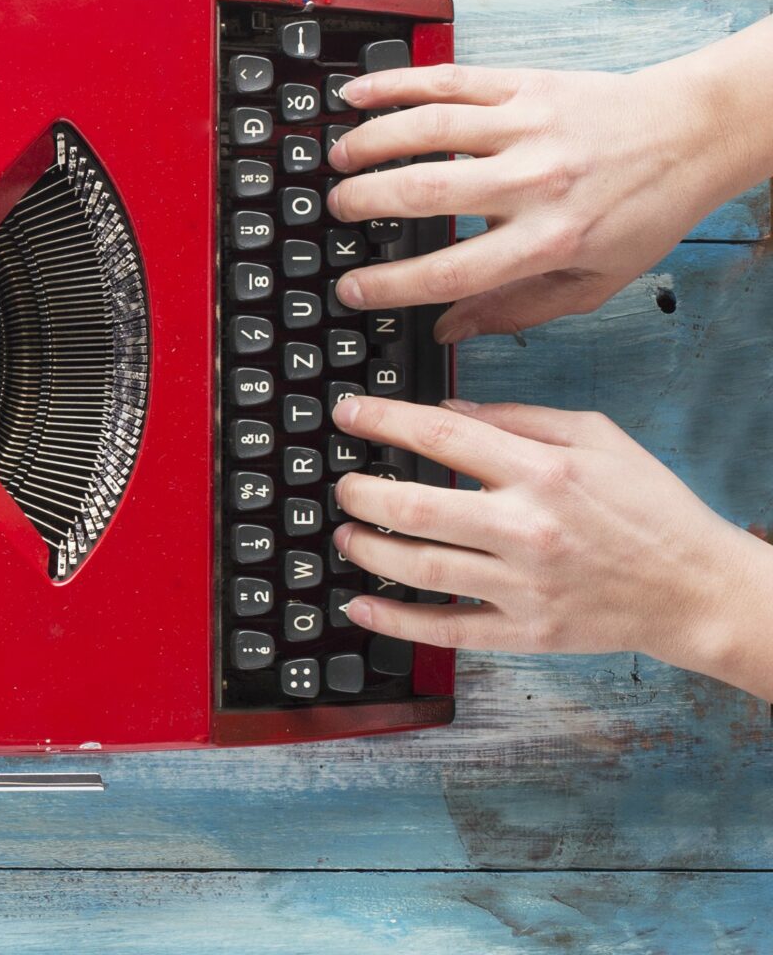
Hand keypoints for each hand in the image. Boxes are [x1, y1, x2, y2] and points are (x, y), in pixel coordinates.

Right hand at [325, 57, 762, 341]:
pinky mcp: (525, 85)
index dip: (390, 285)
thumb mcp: (595, 282)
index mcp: (550, 239)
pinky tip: (358, 95)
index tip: (353, 289)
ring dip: (369, 144)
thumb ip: (518, 310)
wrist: (693, 133)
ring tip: (339, 159)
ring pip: (424, 130)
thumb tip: (448, 330)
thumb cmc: (645, 208)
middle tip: (337, 212)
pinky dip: (395, 84)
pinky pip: (447, 80)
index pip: (450, 271)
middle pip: (423, 194)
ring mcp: (526, 127)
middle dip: (363, 204)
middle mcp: (534, 182)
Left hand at [329, 395, 772, 695]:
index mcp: (545, 472)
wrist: (698, 589)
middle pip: (415, 505)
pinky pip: (446, 630)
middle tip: (342, 485)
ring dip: (368, 550)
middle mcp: (528, 528)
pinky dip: (396, 621)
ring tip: (345, 536)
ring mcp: (524, 585)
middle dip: (361, 492)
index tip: (348, 413)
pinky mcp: (526, 631)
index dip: (382, 420)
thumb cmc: (652, 508)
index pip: (442, 435)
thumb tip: (446, 409)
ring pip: (420, 567)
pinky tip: (361, 608)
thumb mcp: (597, 438)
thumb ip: (518, 418)